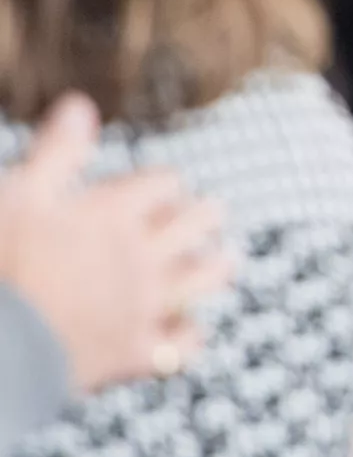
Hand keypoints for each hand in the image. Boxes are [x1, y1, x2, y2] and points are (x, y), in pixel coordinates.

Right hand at [0, 95, 229, 392]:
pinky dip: (189, 335)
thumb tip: (80, 105)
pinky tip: (192, 331)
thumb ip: (57, 152)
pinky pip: (181, 344)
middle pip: (191, 226)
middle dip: (202, 216)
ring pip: (200, 279)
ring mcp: (146, 303)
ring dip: (215, 267)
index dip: (161, 183)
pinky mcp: (138, 351)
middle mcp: (142, 254)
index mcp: (114, 212)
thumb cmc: (1, 260)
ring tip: (227, 260)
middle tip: (214, 211)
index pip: (159, 184)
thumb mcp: (19, 194)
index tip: (164, 185)